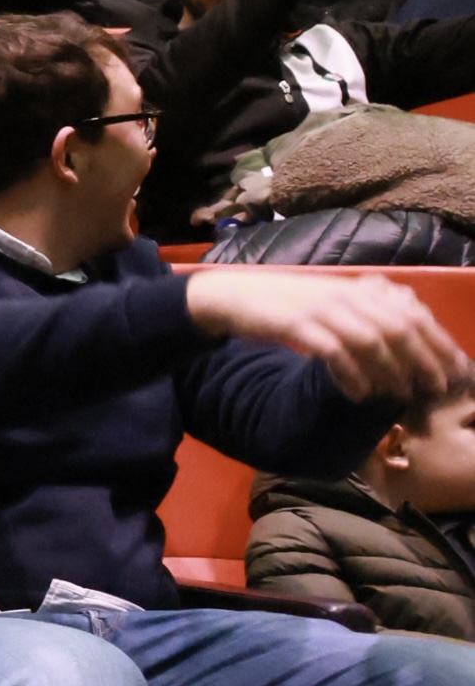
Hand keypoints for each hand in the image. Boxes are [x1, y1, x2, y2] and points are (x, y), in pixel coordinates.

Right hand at [185, 268, 474, 406]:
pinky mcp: (296, 325)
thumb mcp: (332, 301)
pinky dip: (351, 375)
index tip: (456, 370)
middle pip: (399, 328)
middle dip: (424, 361)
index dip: (439, 343)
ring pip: (371, 341)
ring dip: (391, 372)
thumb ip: (367, 313)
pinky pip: (333, 352)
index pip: (413, 314)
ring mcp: (322, 309)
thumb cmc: (287, 304)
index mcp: (361, 289)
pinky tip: (360, 395)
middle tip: (438, 389)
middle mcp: (348, 295)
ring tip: (400, 396)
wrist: (234, 295)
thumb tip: (407, 338)